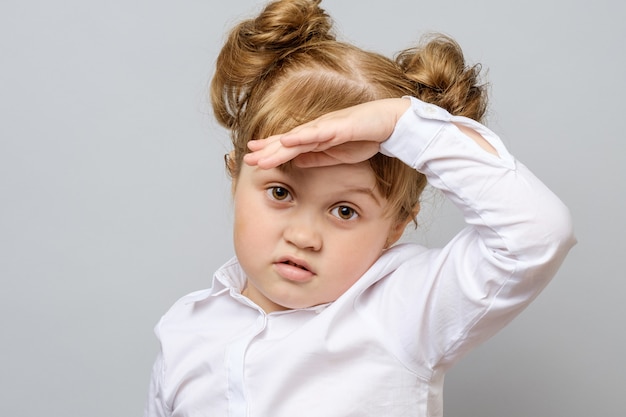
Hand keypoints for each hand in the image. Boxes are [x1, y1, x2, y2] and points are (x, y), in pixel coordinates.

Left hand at [243, 98, 410, 168]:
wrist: (390, 123)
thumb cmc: (365, 137)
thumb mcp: (337, 154)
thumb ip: (316, 157)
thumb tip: (295, 162)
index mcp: (316, 137)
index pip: (288, 146)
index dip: (269, 151)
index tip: (251, 158)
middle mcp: (318, 129)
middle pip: (287, 141)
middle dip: (266, 149)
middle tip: (246, 157)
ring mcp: (328, 126)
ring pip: (298, 137)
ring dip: (278, 145)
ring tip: (260, 152)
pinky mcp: (341, 126)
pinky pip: (319, 132)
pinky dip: (303, 136)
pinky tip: (288, 140)